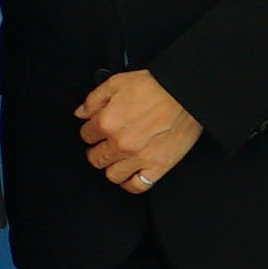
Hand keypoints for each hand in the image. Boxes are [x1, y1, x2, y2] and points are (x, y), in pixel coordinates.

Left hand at [79, 70, 204, 197]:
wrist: (186, 93)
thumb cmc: (156, 86)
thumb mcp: (117, 82)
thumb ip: (94, 99)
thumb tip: (81, 113)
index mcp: (107, 122)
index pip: (86, 136)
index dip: (91, 132)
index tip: (96, 131)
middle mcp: (120, 143)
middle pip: (95, 158)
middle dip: (97, 151)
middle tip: (104, 146)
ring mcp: (139, 158)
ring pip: (112, 175)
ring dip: (112, 167)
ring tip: (117, 159)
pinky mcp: (158, 167)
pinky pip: (137, 186)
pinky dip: (131, 183)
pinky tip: (130, 175)